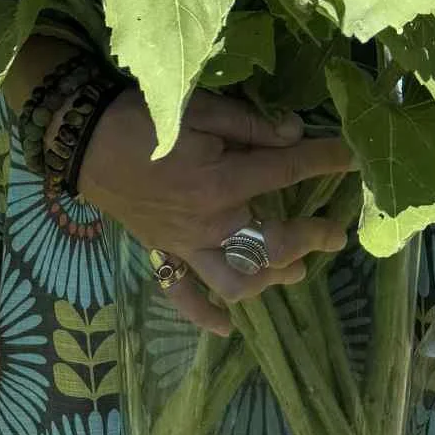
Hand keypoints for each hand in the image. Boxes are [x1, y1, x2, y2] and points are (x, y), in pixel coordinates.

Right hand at [77, 86, 354, 335]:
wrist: (82, 140)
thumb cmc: (143, 117)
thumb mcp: (199, 108)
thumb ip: (250, 125)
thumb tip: (296, 132)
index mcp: (221, 181)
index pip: (286, 173)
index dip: (324, 162)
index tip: (352, 158)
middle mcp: (209, 223)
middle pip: (272, 243)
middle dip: (311, 238)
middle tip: (335, 233)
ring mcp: (186, 246)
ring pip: (237, 280)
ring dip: (270, 280)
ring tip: (296, 271)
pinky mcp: (163, 254)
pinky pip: (184, 297)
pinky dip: (205, 316)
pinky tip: (227, 326)